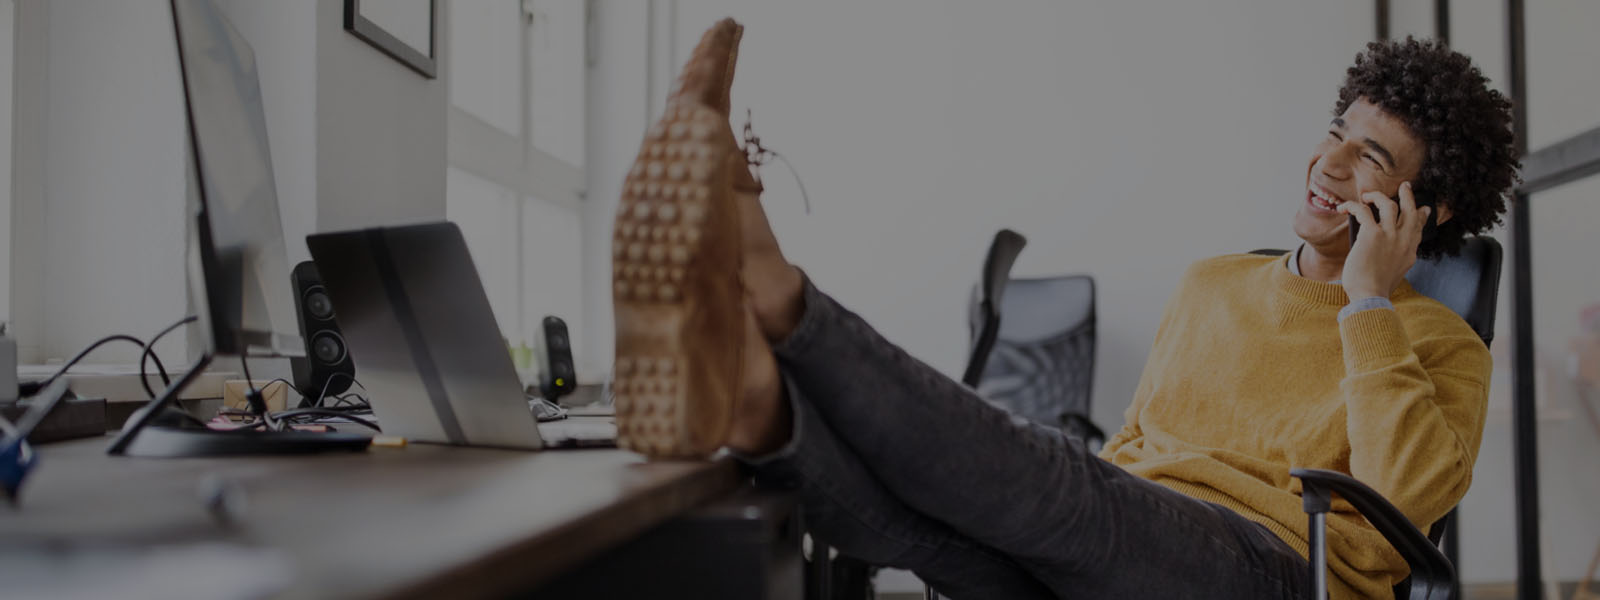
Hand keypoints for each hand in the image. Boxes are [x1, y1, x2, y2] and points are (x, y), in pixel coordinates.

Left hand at [1338, 182, 1432, 300]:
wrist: (1370, 295)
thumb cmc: (1376, 288)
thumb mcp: (1396, 272)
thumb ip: (1397, 259)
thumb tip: (1390, 251)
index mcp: (1410, 251)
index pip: (1418, 228)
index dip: (1420, 216)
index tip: (1423, 209)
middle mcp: (1403, 240)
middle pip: (1410, 210)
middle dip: (1408, 196)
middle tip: (1405, 186)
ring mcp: (1390, 235)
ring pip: (1389, 204)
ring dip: (1377, 196)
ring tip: (1367, 195)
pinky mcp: (1372, 234)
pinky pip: (1363, 211)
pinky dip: (1352, 206)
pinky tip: (1344, 207)